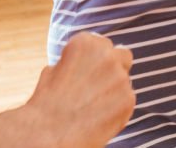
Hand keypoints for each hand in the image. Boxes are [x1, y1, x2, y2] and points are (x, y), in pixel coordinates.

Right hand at [19, 32, 134, 147]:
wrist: (50, 133)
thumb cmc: (47, 103)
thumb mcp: (53, 70)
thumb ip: (75, 61)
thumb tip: (84, 63)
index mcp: (86, 43)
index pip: (100, 43)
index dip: (94, 60)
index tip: (87, 72)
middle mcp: (107, 55)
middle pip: (121, 55)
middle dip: (114, 67)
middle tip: (100, 86)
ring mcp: (120, 77)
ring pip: (124, 80)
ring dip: (114, 90)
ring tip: (94, 107)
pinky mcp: (128, 99)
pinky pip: (127, 100)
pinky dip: (117, 108)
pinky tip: (100, 117)